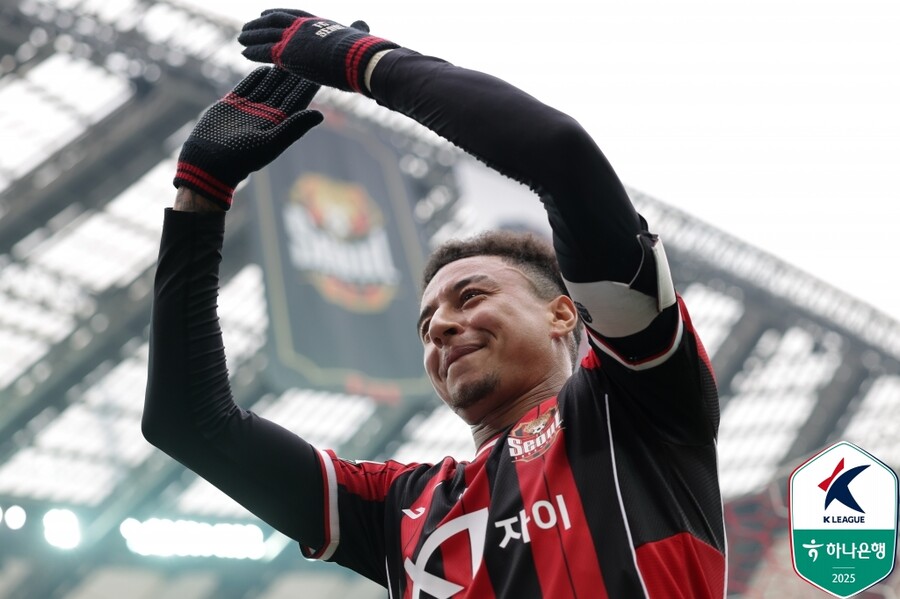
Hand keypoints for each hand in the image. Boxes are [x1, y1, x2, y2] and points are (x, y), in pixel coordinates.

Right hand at [173, 67, 322, 209]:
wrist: (209, 161)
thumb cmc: (241, 157)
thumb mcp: (271, 142)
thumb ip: (294, 127)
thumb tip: (320, 114)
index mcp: (278, 126)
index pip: (297, 102)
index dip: (307, 87)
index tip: (319, 72)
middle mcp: (266, 117)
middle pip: (283, 91)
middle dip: (293, 76)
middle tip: (305, 56)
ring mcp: (249, 110)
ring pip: (266, 87)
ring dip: (276, 73)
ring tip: (287, 56)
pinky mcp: (231, 105)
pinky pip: (246, 87)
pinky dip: (255, 77)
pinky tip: (264, 67)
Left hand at [238, 9, 397, 95]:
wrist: (358, 59)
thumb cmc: (363, 52)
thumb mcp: (358, 33)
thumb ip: (356, 28)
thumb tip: (364, 24)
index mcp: (317, 21)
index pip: (293, 14)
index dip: (279, 13)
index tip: (266, 13)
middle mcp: (303, 26)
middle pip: (275, 20)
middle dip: (260, 24)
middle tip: (248, 26)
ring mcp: (294, 38)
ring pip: (266, 33)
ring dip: (252, 35)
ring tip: (242, 37)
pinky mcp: (287, 53)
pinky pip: (265, 51)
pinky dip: (253, 51)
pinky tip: (243, 52)